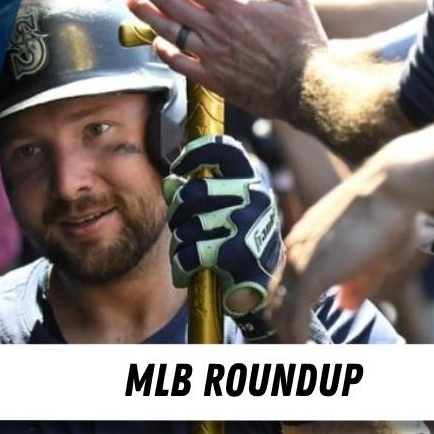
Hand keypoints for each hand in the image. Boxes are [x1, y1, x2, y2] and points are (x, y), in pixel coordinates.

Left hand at [118, 0, 326, 121]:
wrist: (306, 86)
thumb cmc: (303, 40)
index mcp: (233, 6)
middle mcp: (216, 29)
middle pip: (171, 4)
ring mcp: (211, 56)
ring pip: (170, 32)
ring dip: (148, 15)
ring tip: (131, 2)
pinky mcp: (212, 79)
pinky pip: (180, 63)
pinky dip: (164, 52)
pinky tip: (156, 42)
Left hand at [162, 135, 282, 318]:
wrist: (263, 283)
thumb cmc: (237, 237)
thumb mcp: (222, 207)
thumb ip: (195, 190)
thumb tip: (170, 182)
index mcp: (251, 180)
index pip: (223, 150)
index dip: (194, 154)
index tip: (179, 168)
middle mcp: (254, 197)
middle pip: (192, 192)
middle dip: (177, 211)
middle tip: (181, 224)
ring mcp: (247, 224)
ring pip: (187, 226)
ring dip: (180, 242)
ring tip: (187, 250)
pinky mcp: (236, 253)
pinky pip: (189, 253)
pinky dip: (181, 264)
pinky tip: (186, 269)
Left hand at [269, 167, 415, 342]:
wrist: (390, 189)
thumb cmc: (390, 215)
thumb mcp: (374, 257)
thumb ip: (356, 283)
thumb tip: (344, 305)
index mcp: (304, 243)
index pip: (283, 284)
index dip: (288, 309)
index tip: (296, 330)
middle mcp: (293, 252)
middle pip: (274, 299)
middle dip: (281, 327)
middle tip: (292, 351)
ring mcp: (299, 263)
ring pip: (279, 310)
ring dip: (287, 336)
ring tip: (297, 356)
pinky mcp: (310, 275)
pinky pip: (295, 316)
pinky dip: (296, 337)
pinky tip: (305, 351)